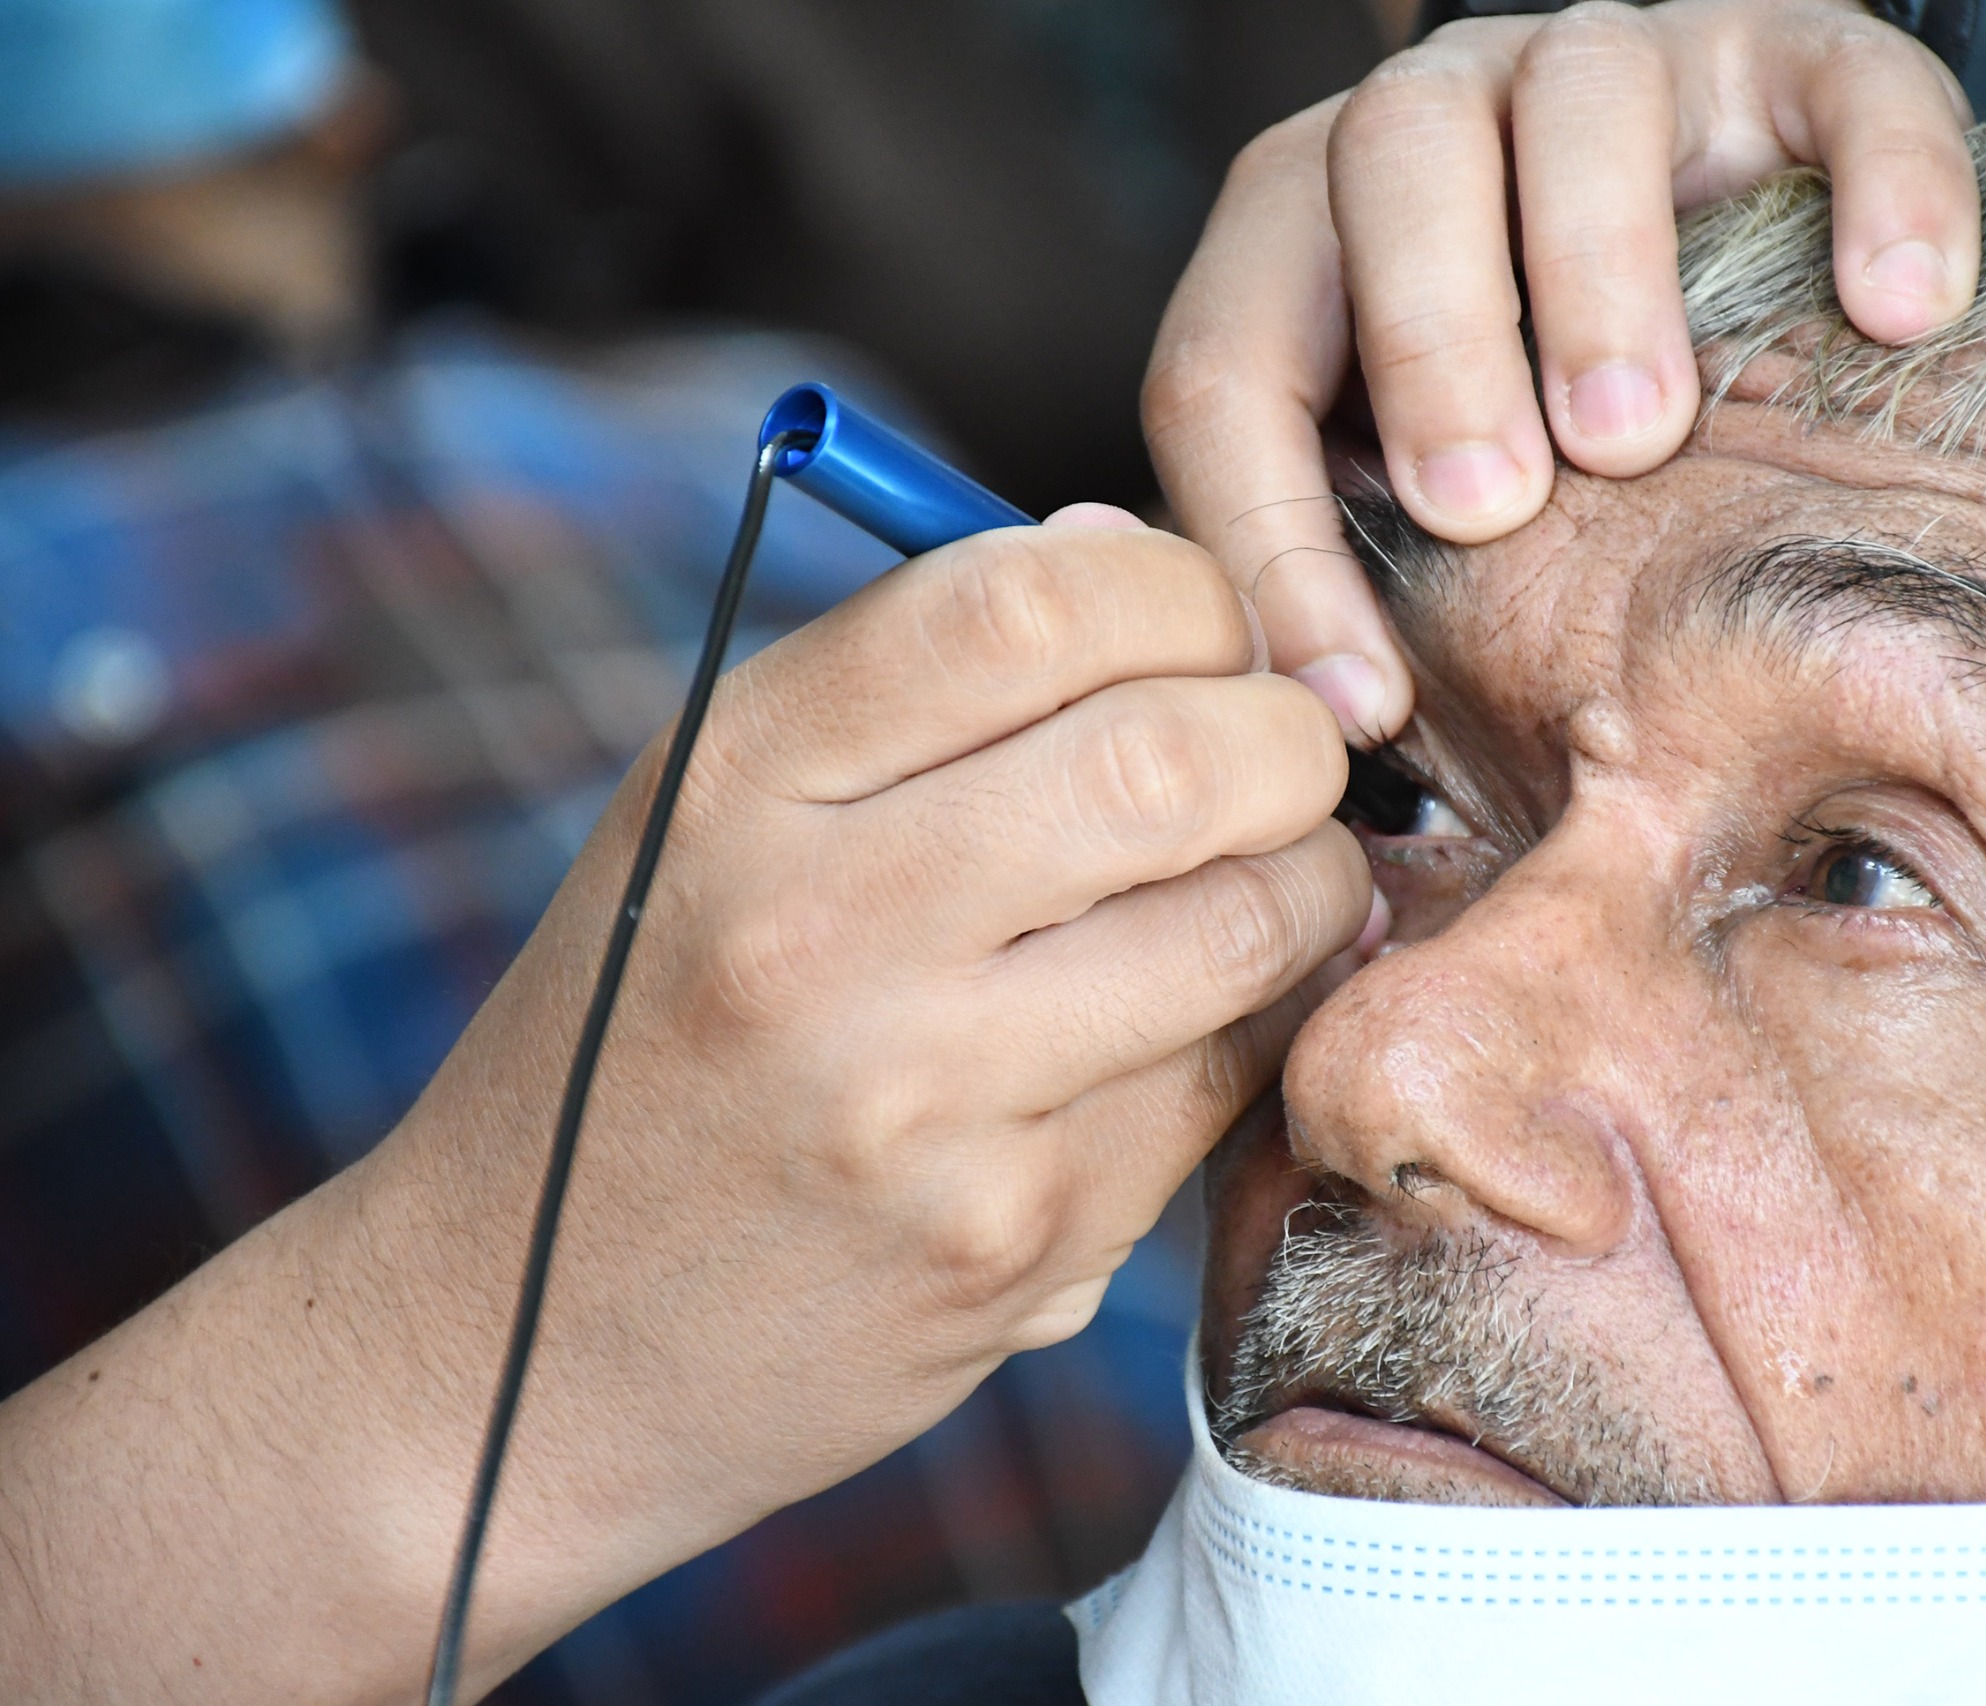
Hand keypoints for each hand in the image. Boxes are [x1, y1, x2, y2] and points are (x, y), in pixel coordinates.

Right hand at [0, 512, 1372, 1701]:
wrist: (524, 1346)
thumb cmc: (646, 1041)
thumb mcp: (709, 818)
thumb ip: (912, 681)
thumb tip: (1125, 543)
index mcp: (737, 780)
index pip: (1022, 605)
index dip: (1177, 587)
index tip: (1209, 629)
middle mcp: (820, 928)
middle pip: (1171, 754)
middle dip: (1291, 733)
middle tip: (1291, 753)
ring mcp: (922, 1100)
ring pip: (1240, 923)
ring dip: (1313, 880)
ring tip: (1283, 875)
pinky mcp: (1011, 1239)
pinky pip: (1219, 1082)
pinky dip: (1260, 1023)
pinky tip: (1213, 1013)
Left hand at [1145, 0, 1978, 742]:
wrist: (1747, 253)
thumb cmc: (1538, 430)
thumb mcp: (1421, 495)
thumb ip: (1356, 574)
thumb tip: (1327, 730)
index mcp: (1312, 230)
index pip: (1231, 362)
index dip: (1269, 540)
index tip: (1362, 702)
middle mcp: (1448, 113)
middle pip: (1391, 157)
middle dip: (1427, 342)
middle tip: (1488, 508)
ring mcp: (1622, 62)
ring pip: (1584, 88)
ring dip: (1599, 268)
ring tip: (1639, 435)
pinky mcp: (1797, 54)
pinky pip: (1846, 81)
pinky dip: (1882, 185)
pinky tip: (1899, 314)